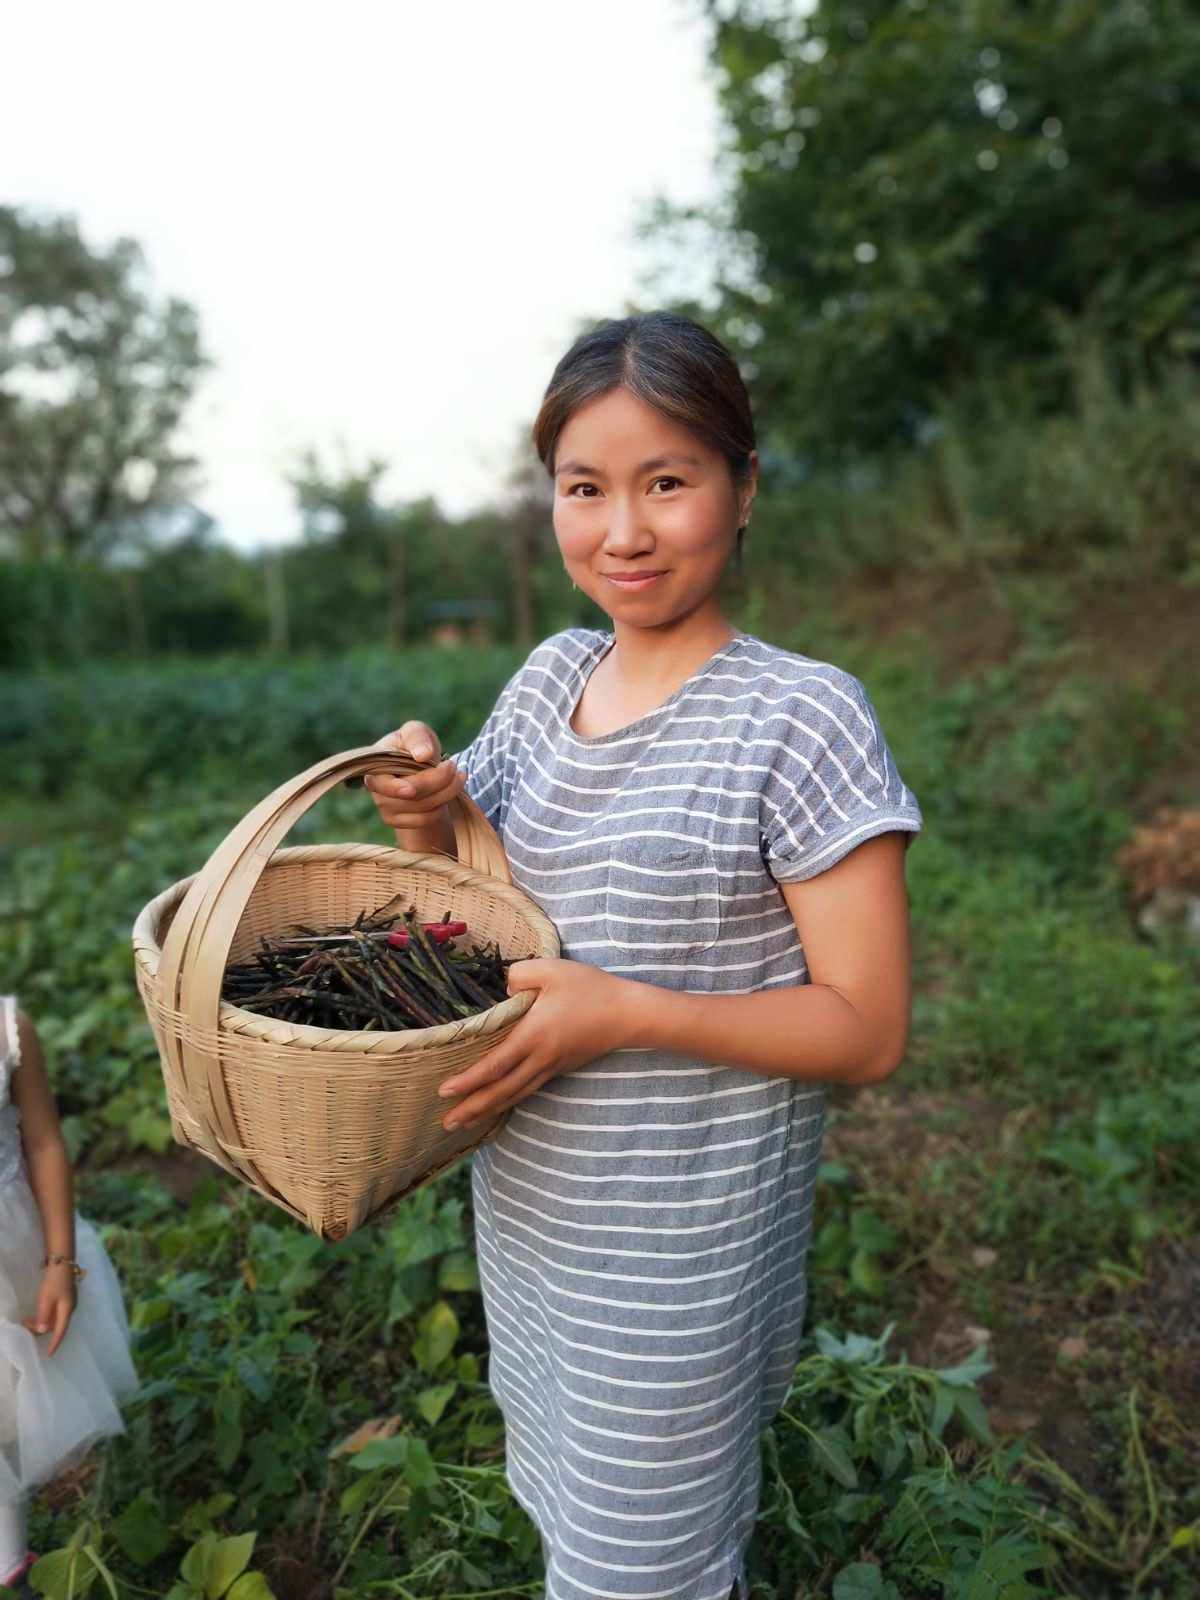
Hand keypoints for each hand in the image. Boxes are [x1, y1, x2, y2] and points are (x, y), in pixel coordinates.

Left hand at [21, 1264, 76, 1355]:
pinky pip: (56, 1312)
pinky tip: (38, 1313)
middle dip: (42, 1330)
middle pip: (57, 1326)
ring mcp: (68, 1302)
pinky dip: (46, 1316)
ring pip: (55, 1319)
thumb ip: (44, 1316)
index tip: (49, 1355)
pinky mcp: (65, 1296)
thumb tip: (42, 1331)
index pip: (60, 1332)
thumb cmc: (54, 1281)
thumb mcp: (46, 1299)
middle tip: (26, 1326)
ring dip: (42, 1322)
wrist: (62, 1261)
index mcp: (67, 1310)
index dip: (54, 1344)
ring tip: (28, 1320)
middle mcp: (70, 1308)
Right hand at [363, 720, 465, 839]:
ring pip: (421, 810)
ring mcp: (388, 810)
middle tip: (454, 766)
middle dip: (438, 781)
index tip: (411, 789)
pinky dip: (441, 807)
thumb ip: (417, 737)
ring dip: (446, 793)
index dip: (396, 789)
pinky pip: (426, 820)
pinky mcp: (402, 822)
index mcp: (375, 769)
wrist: (421, 767)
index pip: (382, 785)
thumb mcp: (416, 732)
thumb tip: (423, 755)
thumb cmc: (415, 745)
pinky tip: (448, 793)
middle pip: (409, 797)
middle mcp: (378, 792)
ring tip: (458, 776)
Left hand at [437, 959, 636, 1129]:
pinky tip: (498, 1104)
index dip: (469, 1080)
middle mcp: (540, 1057)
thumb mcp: (551, 969)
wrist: (628, 1014)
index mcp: (534, 1035)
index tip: (445, 1090)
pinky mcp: (560, 1068)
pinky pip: (527, 1089)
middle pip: (501, 1090)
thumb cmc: (590, 989)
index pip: (495, 1064)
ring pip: (514, 1094)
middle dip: (472, 1108)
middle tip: (446, 1123)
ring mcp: (551, 1066)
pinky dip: (508, 1101)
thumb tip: (501, 990)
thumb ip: (519, 974)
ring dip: (487, 1110)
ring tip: (464, 1123)